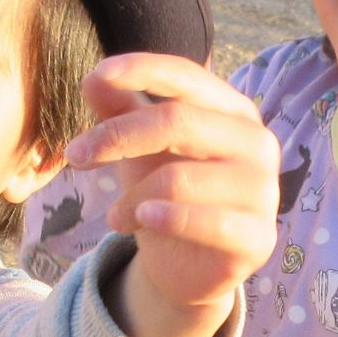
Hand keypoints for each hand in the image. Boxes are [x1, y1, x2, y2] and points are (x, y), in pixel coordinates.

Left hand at [72, 54, 276, 336]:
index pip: (186, 76)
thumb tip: (93, 78)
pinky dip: (166, 220)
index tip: (96, 76)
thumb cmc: (167, 194)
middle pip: (177, 121)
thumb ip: (121, 110)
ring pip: (179, 178)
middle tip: (75, 157)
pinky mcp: (258, 237)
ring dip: (132, 198)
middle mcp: (256, 142)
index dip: (141, 69)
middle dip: (116, 137)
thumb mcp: (139, 148)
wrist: (190, 268)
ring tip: (116, 217)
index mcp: (232, 110)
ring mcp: (262, 190)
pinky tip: (143, 222)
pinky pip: (207, 223)